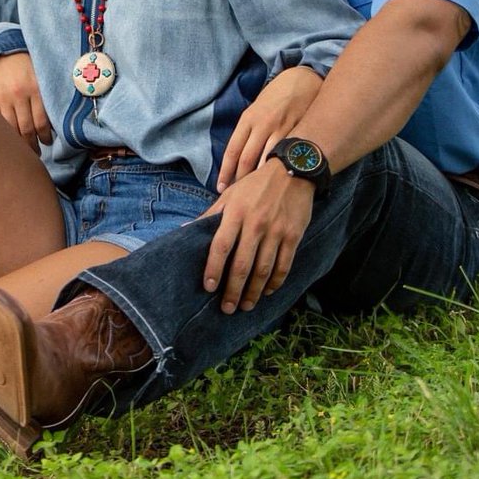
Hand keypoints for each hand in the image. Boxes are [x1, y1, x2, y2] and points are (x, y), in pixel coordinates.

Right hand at [0, 53, 52, 152]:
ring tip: (25, 150)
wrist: (1, 55)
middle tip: (37, 152)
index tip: (48, 142)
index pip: (41, 121)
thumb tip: (60, 120)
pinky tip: (10, 139)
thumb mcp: (41, 76)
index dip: (45, 137)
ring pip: (11, 128)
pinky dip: (4, 133)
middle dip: (33, 145)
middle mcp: (18, 94)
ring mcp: (2, 98)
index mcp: (34, 88)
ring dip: (19, 143)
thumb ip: (48, 95)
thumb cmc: (27, 67)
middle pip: (26, 128)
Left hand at [201, 160, 313, 312]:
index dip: (213, 269)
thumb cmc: (256, 185)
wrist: (294, 170)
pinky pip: (284, 265)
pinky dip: (275, 282)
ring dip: (254, 292)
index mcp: (235, 213)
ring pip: (263, 270)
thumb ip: (210, 215)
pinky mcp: (293, 235)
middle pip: (242, 264)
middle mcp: (255, 224)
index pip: (220, 246)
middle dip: (233, 290)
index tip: (209, 287)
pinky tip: (268, 291)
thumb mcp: (230, 194)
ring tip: (245, 305)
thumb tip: (185, 230)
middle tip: (227, 308)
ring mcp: (276, 231)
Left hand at [216, 66, 321, 190]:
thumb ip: (247, 132)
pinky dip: (280, 169)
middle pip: (247, 159)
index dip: (226, 172)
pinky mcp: (298, 131)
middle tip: (238, 196)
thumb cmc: (275, 99)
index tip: (221, 187)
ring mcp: (281, 128)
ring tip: (256, 195)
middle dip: (240, 180)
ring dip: (260, 179)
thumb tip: (237, 159)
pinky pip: (286, 155)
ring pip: (266, 160)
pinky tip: (278, 181)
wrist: (302, 80)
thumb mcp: (255, 111)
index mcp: (247, 119)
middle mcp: (262, 124)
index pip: (232, 151)